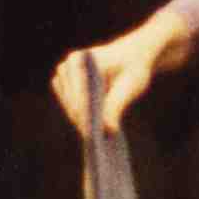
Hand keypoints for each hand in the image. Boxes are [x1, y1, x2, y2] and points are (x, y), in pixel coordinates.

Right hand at [50, 19, 185, 138]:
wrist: (133, 57)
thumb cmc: (133, 67)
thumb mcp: (130, 85)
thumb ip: (117, 106)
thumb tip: (107, 130)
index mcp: (79, 60)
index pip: (78, 93)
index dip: (85, 114)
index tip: (92, 134)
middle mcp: (66, 68)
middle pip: (71, 103)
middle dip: (83, 121)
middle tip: (96, 141)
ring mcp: (65, 78)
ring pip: (70, 107)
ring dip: (81, 121)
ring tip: (96, 138)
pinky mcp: (69, 88)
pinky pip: (72, 108)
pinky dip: (82, 118)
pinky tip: (96, 129)